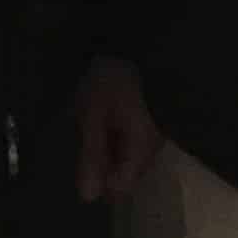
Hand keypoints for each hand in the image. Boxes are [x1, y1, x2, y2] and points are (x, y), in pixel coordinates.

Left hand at [76, 57, 165, 203]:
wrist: (139, 40)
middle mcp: (154, 146)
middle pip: (125, 174)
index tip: (81, 158)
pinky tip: (104, 114)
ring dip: (107, 146)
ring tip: (92, 119)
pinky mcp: (153, 119)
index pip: (120, 188)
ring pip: (128, 157)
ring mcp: (156, 133)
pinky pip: (132, 139)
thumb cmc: (113, 78)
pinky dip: (115, 133)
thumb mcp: (94, 115)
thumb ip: (92, 156)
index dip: (97, 180)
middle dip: (101, 162)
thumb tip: (88, 197)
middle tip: (84, 132)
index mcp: (142, 148)